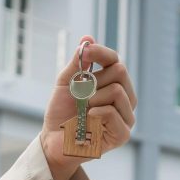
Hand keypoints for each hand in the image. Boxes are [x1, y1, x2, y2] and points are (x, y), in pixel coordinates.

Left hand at [41, 35, 137, 179]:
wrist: (53, 142)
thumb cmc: (61, 114)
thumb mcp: (66, 83)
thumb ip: (78, 62)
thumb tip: (88, 38)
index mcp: (114, 86)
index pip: (116, 61)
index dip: (101, 53)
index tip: (86, 50)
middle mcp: (125, 100)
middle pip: (120, 72)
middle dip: (94, 81)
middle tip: (80, 96)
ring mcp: (126, 118)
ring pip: (118, 90)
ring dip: (92, 99)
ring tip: (83, 112)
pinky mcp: (123, 134)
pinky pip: (112, 112)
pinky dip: (95, 113)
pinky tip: (88, 122)